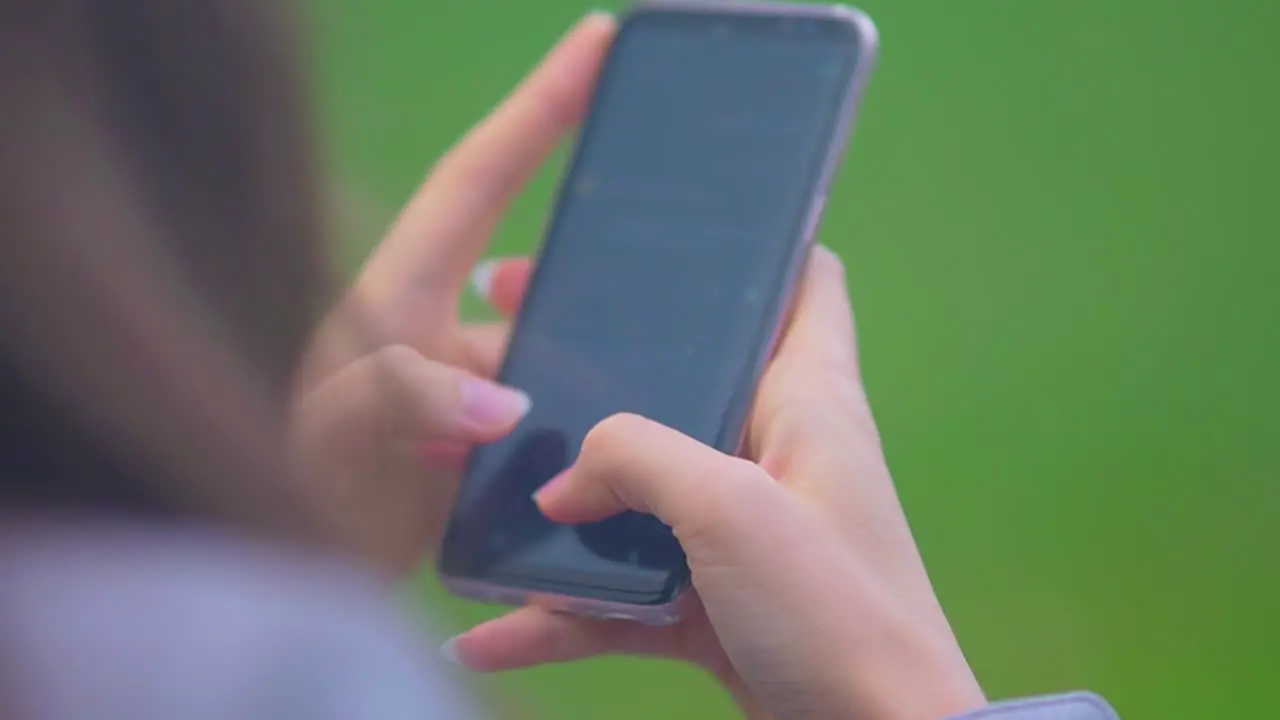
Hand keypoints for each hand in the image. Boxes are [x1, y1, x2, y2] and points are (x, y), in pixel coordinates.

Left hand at [288, 14, 614, 575]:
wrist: (270, 590)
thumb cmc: (274, 498)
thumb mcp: (323, 439)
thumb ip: (397, 401)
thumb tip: (498, 405)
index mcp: (396, 296)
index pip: (479, 177)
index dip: (540, 104)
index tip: (600, 42)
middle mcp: (432, 334)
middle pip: (535, 278)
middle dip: (599, 279)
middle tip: (677, 280)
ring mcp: (455, 395)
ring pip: (551, 363)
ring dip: (592, 384)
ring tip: (658, 404)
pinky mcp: (474, 454)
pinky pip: (547, 427)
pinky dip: (579, 441)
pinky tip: (616, 466)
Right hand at [445, 248, 987, 719]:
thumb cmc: (836, 611)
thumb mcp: (732, 510)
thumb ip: (636, 461)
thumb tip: (559, 484)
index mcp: (806, 397)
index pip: (806, 280)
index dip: (755, 244)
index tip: (670, 229)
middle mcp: (773, 450)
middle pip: (680, 379)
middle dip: (595, 364)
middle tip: (511, 330)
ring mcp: (739, 530)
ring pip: (636, 492)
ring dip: (559, 504)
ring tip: (468, 488)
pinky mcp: (714, 602)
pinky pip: (624, 593)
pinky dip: (563, 612)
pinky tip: (488, 633)